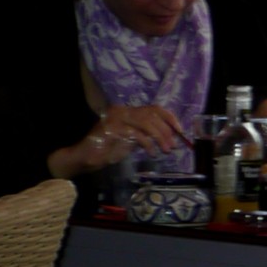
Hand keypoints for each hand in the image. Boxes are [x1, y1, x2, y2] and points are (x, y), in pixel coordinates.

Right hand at [60, 104, 186, 174]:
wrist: (86, 157)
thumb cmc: (109, 149)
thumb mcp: (132, 139)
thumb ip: (147, 133)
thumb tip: (170, 136)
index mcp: (127, 110)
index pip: (154, 108)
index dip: (169, 118)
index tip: (180, 130)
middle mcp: (121, 110)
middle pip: (152, 115)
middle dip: (166, 131)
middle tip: (173, 145)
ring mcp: (116, 118)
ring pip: (146, 123)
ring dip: (160, 137)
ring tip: (165, 149)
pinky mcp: (112, 128)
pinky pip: (136, 134)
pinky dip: (147, 144)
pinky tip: (151, 152)